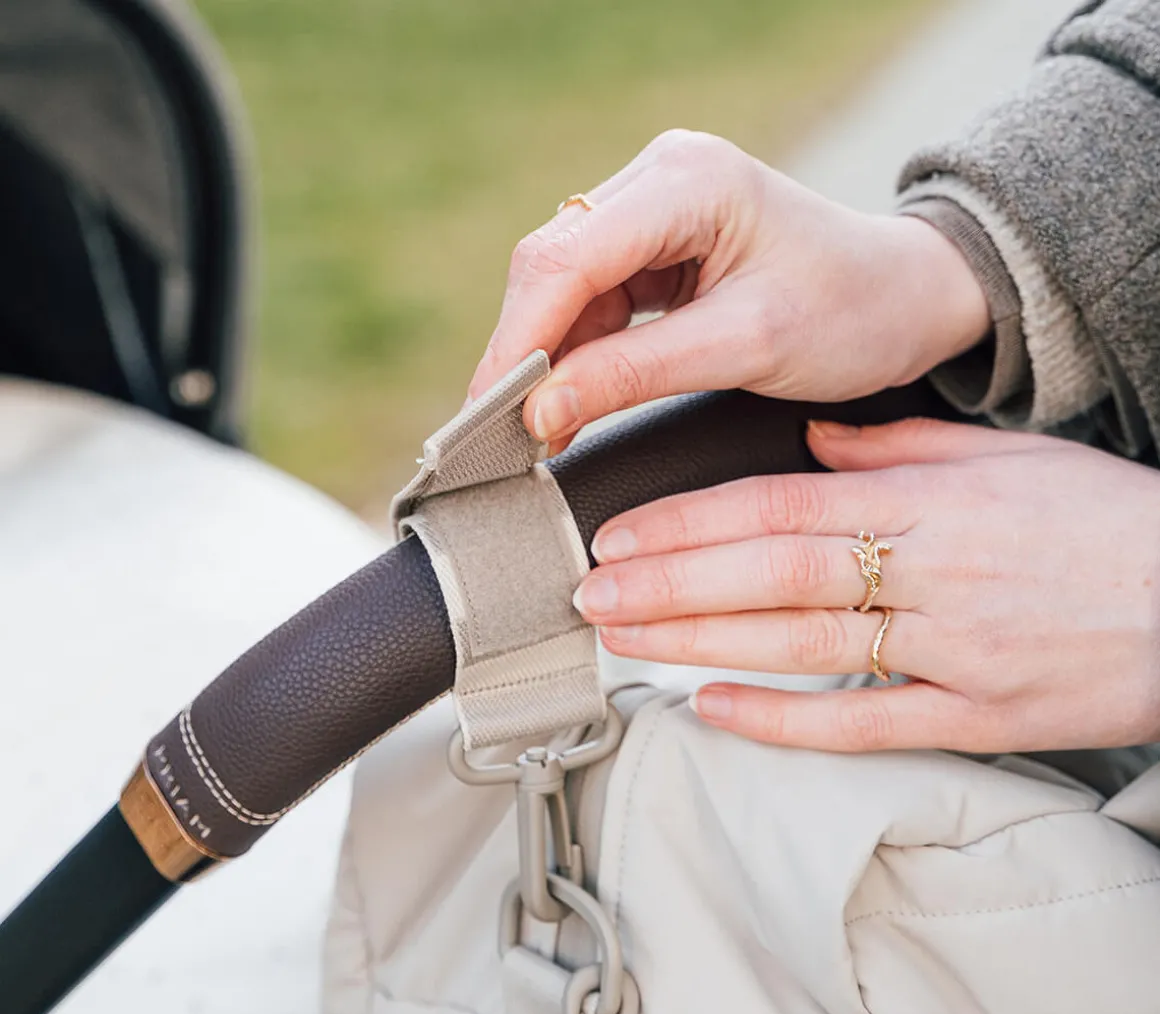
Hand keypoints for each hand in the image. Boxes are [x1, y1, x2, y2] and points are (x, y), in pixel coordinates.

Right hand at [468, 130, 988, 447]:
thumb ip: (639, 373)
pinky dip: (574, 358)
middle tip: (494, 437)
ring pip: (562, 289)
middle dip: (520, 354)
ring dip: (543, 362)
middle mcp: (659, 179)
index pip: (568, 258)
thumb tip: (538, 411)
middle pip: (551, 267)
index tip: (487, 417)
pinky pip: (591, 304)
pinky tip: (564, 405)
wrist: (907, 300)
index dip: (519, 342)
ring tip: (526, 435)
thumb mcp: (749, 347)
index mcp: (689, 180)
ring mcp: (653, 210)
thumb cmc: (853, 312)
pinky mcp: (654, 247)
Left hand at [572, 418, 1159, 752]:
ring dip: (701, 642)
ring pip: (802, 645)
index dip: (690, 521)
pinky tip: (712, 710)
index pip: (781, 504)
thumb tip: (813, 443)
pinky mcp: (979, 717)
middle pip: (773, 573)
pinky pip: (866, 722)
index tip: (621, 533)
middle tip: (590, 592)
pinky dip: (785, 720)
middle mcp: (932, 570)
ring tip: (623, 641)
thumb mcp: (1008, 458)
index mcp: (930, 500)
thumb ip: (902, 447)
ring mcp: (953, 649)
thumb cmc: (1105, 522)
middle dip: (670, 583)